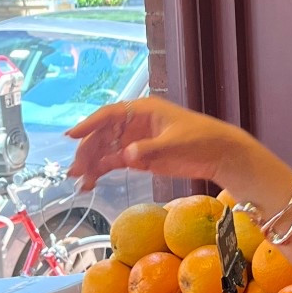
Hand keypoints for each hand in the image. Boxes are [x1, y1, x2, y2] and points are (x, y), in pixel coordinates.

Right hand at [66, 97, 248, 192]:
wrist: (220, 154)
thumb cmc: (201, 140)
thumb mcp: (175, 144)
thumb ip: (149, 149)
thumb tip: (125, 155)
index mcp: (143, 110)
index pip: (110, 114)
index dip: (89, 124)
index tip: (72, 136)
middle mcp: (135, 123)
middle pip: (103, 134)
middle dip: (88, 150)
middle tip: (75, 170)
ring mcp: (136, 140)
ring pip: (106, 149)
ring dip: (91, 163)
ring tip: (79, 180)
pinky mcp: (140, 156)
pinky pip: (114, 161)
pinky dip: (102, 170)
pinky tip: (90, 182)